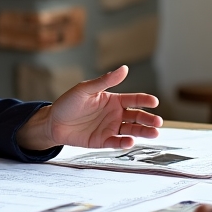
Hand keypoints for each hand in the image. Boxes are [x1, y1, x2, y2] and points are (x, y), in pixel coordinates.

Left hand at [16, 65, 162, 149]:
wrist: (53, 122)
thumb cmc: (68, 103)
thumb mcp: (85, 89)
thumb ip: (105, 81)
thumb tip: (124, 68)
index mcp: (113, 100)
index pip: (134, 100)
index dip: (145, 100)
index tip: (154, 102)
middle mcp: (115, 115)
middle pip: (137, 117)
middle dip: (149, 119)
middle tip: (158, 122)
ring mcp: (111, 128)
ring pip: (132, 131)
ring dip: (143, 132)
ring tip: (154, 133)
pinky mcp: (103, 141)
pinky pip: (116, 142)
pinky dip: (124, 143)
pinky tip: (130, 142)